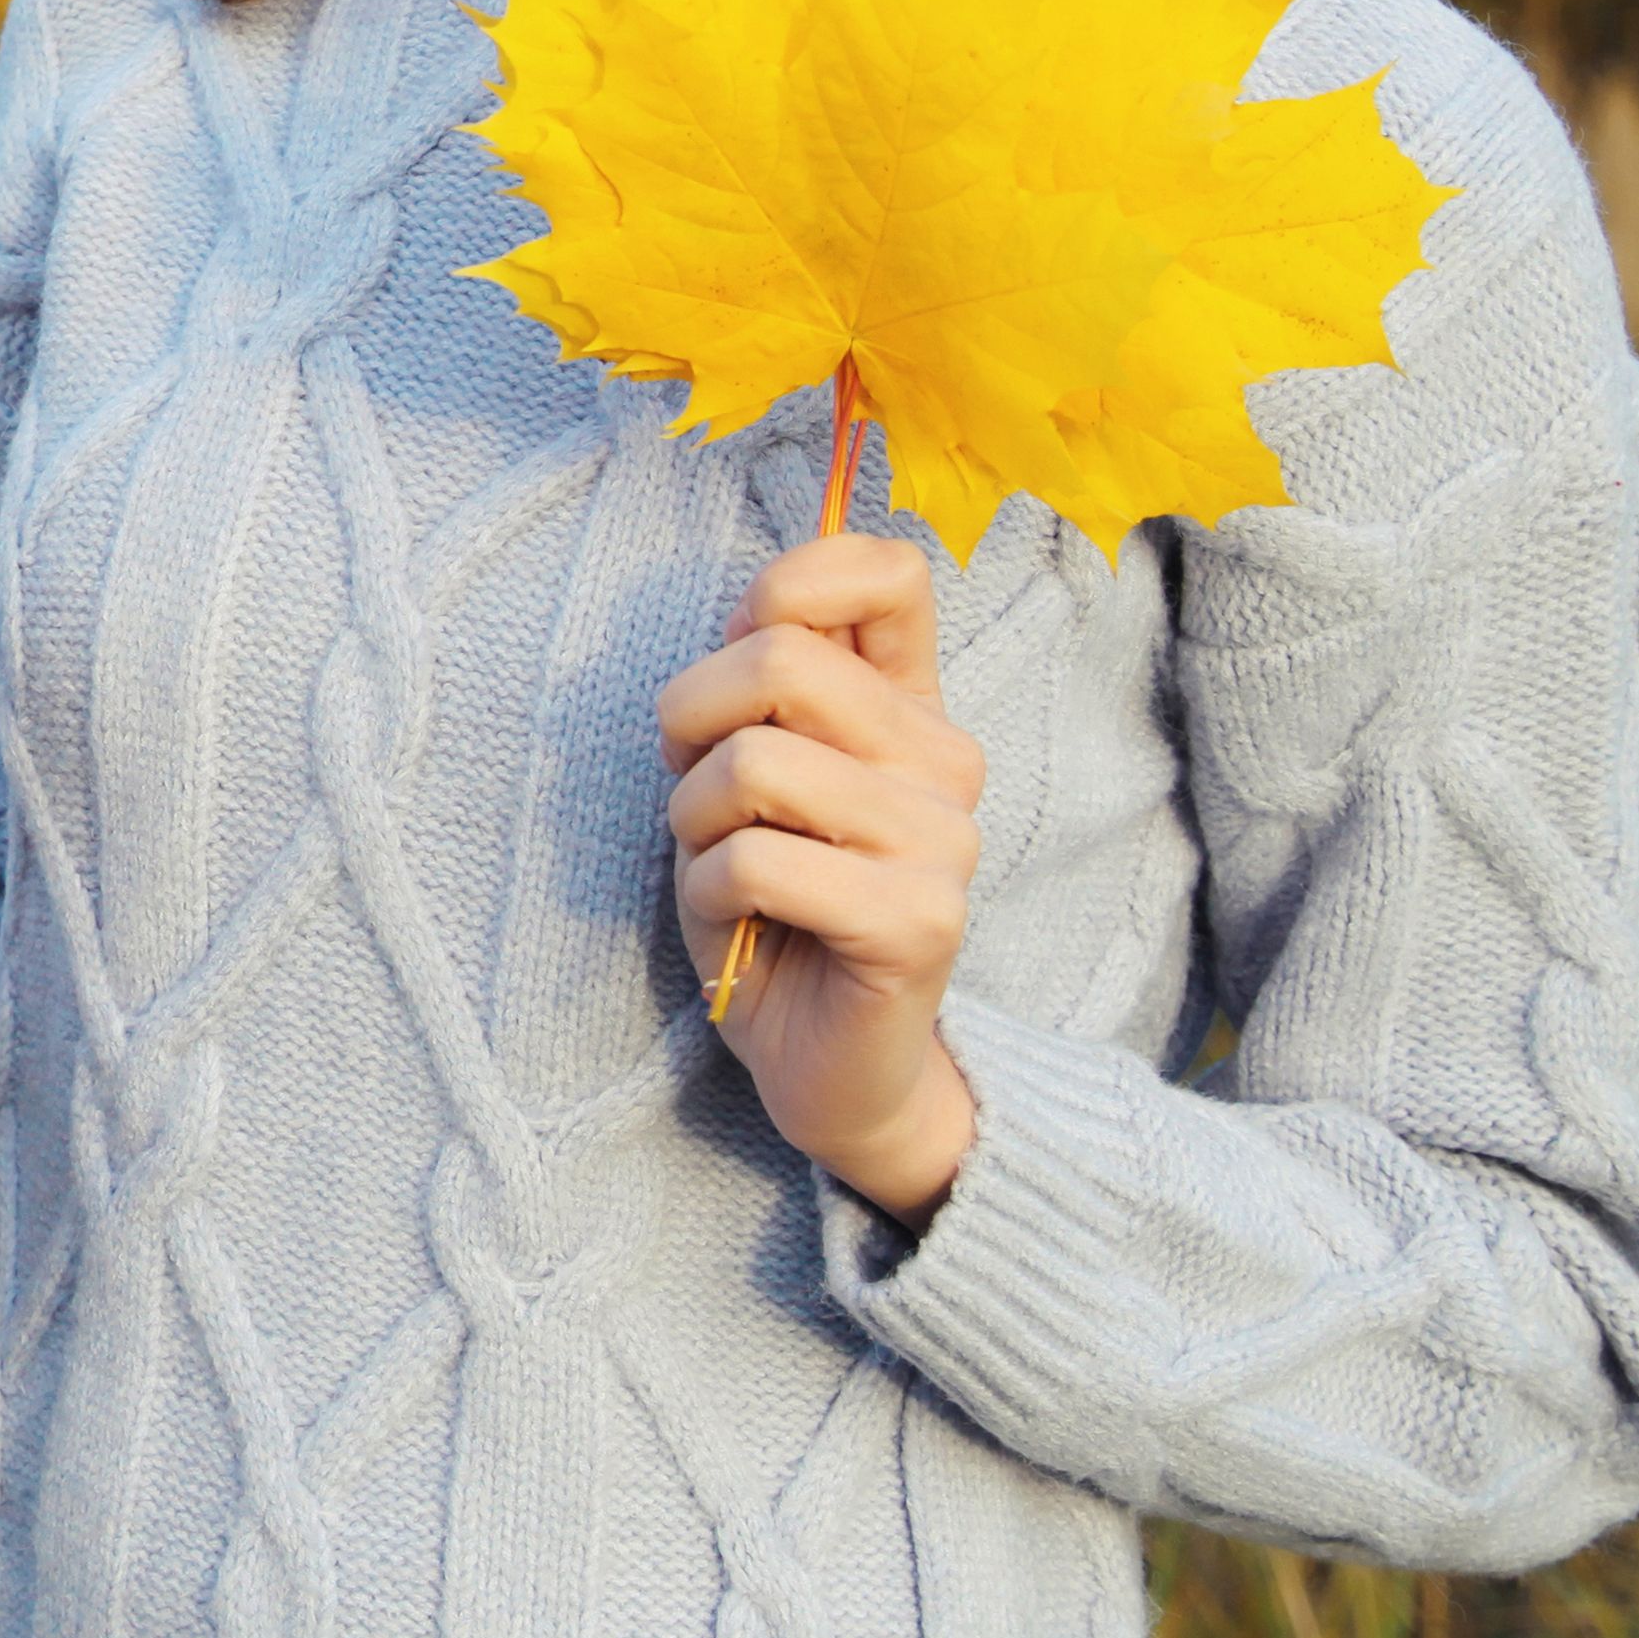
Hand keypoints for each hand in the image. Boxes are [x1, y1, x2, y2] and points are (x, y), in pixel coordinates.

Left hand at [656, 534, 984, 1219]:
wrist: (826, 1065)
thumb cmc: (770, 905)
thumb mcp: (747, 770)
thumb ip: (763, 683)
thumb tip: (758, 608)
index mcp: (910, 707)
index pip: (887, 572)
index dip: (785, 587)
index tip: (740, 666)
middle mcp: (946, 760)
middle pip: (782, 657)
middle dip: (692, 721)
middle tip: (702, 799)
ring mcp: (945, 840)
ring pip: (755, 761)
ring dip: (694, 822)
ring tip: (724, 870)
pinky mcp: (920, 920)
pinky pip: (755, 860)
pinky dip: (706, 892)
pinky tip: (738, 926)